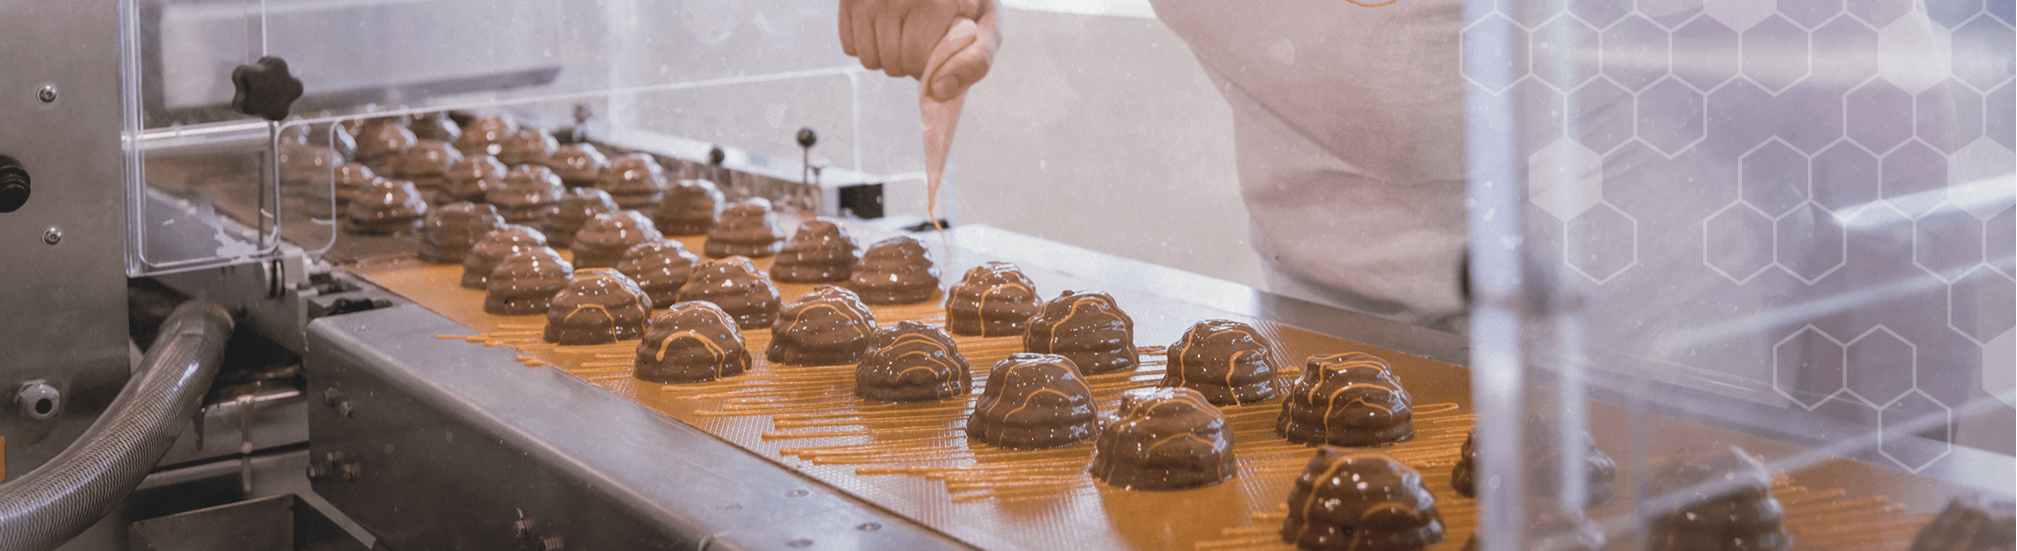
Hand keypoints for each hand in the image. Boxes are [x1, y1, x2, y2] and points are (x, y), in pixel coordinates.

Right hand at [840, 0, 1000, 100]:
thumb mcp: (986, 22)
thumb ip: (976, 60)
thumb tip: (940, 91)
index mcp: (935, 1)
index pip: (915, 61)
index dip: (929, 66)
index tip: (938, 49)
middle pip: (892, 65)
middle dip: (909, 63)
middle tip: (922, 41)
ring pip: (868, 60)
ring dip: (887, 58)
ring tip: (904, 36)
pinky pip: (850, 47)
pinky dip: (867, 45)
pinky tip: (884, 28)